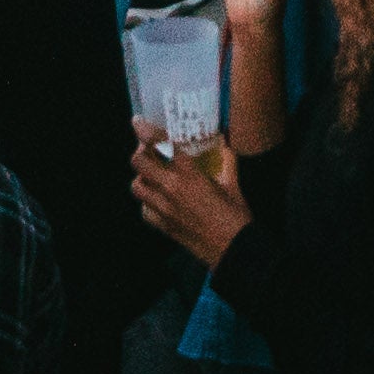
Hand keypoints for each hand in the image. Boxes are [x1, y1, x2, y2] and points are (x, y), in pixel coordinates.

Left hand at [126, 130, 251, 261]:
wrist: (233, 251)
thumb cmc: (236, 216)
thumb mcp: (232, 183)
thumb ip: (226, 158)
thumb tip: (224, 140)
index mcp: (189, 174)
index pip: (160, 146)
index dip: (145, 131)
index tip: (138, 122)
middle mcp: (171, 189)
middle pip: (139, 163)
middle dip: (140, 152)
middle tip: (149, 149)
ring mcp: (164, 209)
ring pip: (137, 186)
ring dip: (142, 177)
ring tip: (152, 174)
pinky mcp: (163, 227)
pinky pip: (144, 210)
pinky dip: (147, 201)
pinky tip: (158, 199)